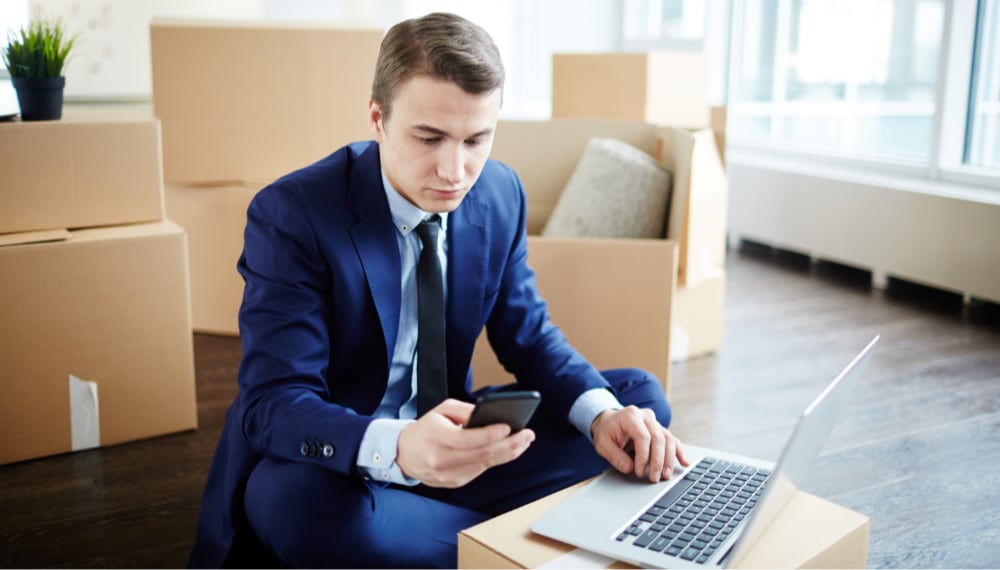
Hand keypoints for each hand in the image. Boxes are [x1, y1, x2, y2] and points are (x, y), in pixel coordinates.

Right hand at [396, 398, 534, 487]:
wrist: (403, 454)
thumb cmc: (425, 429)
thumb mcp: (441, 410)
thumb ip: (465, 410)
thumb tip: (490, 414)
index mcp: (437, 438)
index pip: (469, 439)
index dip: (491, 434)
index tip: (510, 426)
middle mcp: (441, 459)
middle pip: (482, 455)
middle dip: (509, 445)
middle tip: (528, 435)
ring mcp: (448, 475)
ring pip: (484, 465)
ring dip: (508, 454)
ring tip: (523, 442)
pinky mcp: (453, 482)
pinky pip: (479, 471)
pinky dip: (494, 460)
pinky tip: (507, 451)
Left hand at [591, 406, 688, 482]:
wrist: (609, 422)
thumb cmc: (606, 432)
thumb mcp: (602, 444)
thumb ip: (614, 456)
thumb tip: (629, 468)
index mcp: (631, 416)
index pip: (643, 436)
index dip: (644, 456)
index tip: (639, 471)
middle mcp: (646, 416)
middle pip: (659, 438)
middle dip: (658, 461)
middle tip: (654, 478)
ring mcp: (655, 422)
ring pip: (669, 439)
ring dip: (669, 459)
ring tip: (666, 475)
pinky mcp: (660, 430)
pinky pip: (672, 440)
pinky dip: (678, 452)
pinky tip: (684, 463)